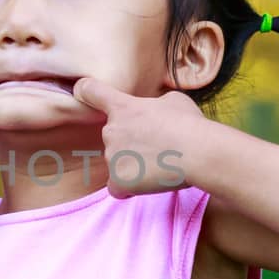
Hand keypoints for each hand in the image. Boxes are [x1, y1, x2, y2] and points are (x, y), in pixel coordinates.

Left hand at [70, 76, 205, 196]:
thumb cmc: (190, 124)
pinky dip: (127, 187)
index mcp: (122, 107)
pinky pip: (116, 187)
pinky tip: (145, 183)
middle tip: (156, 146)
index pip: (91, 91)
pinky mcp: (118, 180)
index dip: (85, 91)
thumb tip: (155, 111)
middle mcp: (111, 131)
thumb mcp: (174, 101)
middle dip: (129, 141)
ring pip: (116, 162)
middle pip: (112, 136)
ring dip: (132, 164)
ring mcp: (112, 157)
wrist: (198, 153)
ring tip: (159, 164)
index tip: (80, 91)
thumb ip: (155, 104)